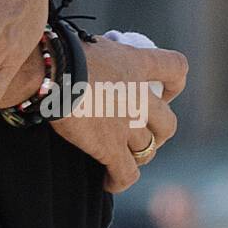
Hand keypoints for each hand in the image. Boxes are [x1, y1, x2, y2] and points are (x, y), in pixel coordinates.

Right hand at [46, 36, 187, 192]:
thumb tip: (93, 62)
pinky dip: (119, 181)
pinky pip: (126, 174)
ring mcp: (127, 124)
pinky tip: (108, 182)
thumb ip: (104, 57)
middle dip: (159, 133)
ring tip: (123, 159)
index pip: (175, 67)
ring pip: (148, 150)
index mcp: (136, 64)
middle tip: (143, 133)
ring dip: (138, 156)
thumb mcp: (92, 46)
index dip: (174, 84)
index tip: (162, 91)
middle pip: (168, 123)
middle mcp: (139, 96)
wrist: (51, 72)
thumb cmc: (61, 52)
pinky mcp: (110, 148)